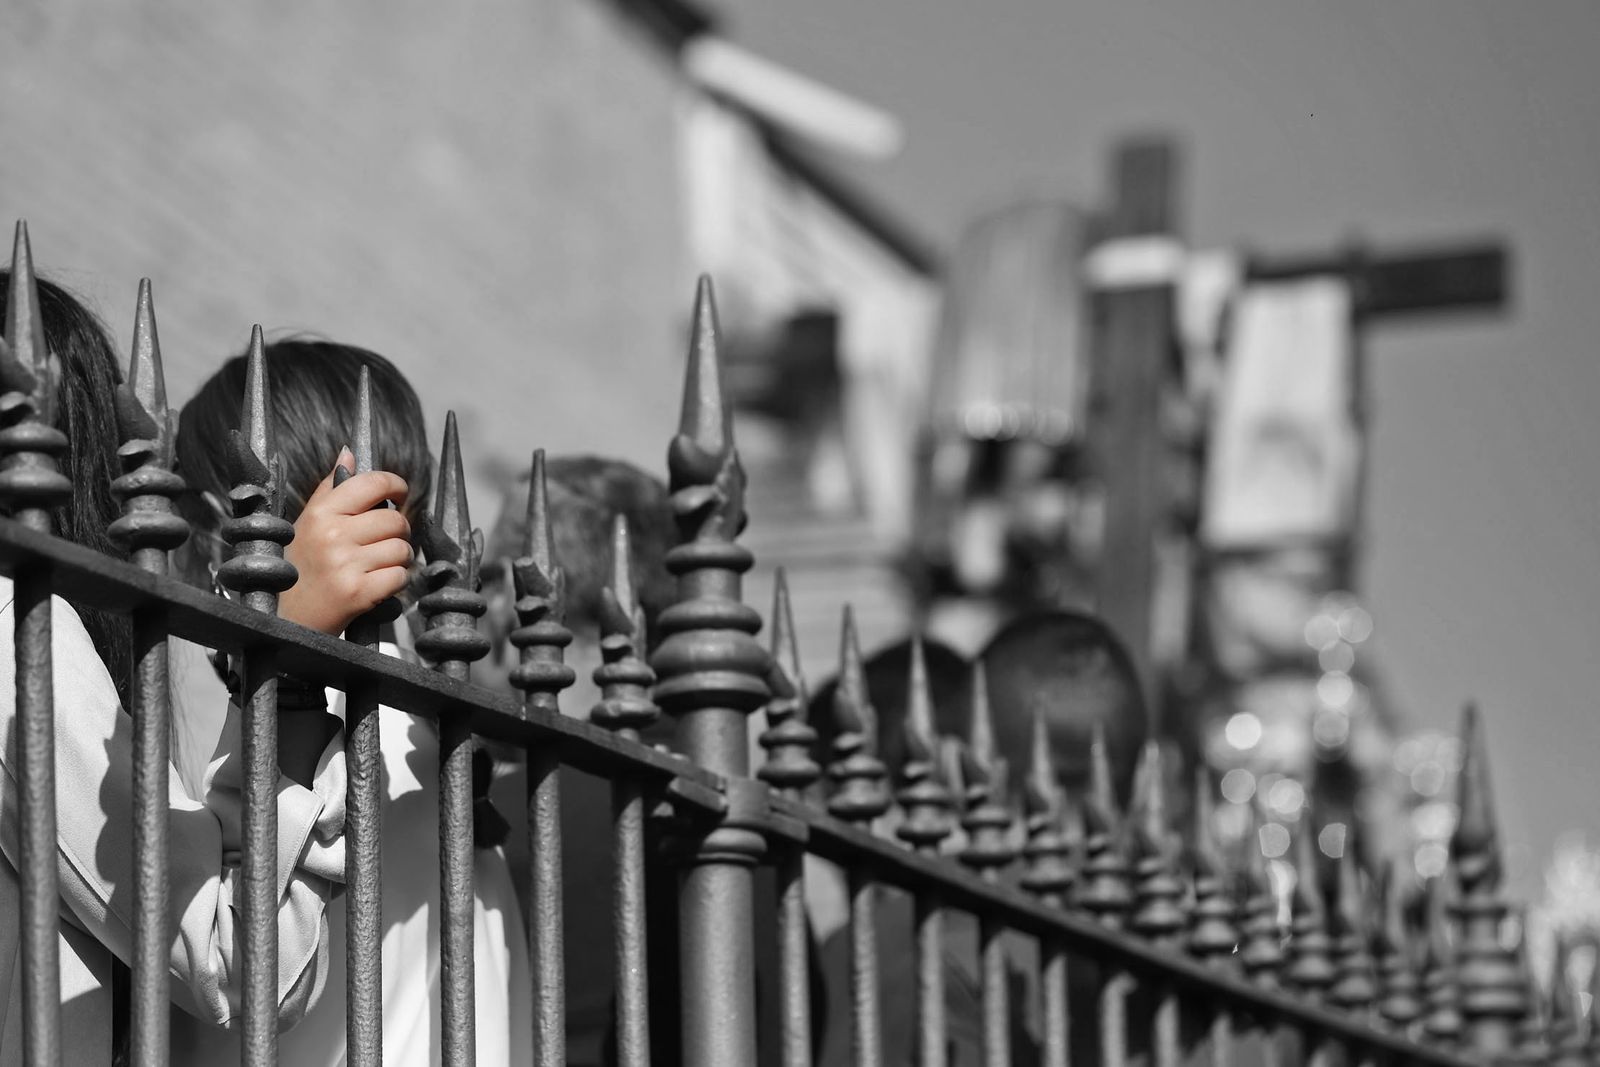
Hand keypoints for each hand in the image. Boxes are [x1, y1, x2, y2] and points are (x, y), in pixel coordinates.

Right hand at [281, 448, 413, 634]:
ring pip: (402, 549)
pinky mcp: (358, 593)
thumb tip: (349, 453)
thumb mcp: (306, 524)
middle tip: (383, 542)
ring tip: (377, 565)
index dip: (396, 485)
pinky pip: (400, 576)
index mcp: (321, 513)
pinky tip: (377, 584)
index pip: (372, 483)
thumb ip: (330, 488)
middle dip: (398, 532)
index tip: (399, 494)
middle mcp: (333, 535)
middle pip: (395, 520)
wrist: (285, 619)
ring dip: (398, 559)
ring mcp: (346, 564)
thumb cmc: (298, 569)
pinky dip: (395, 582)